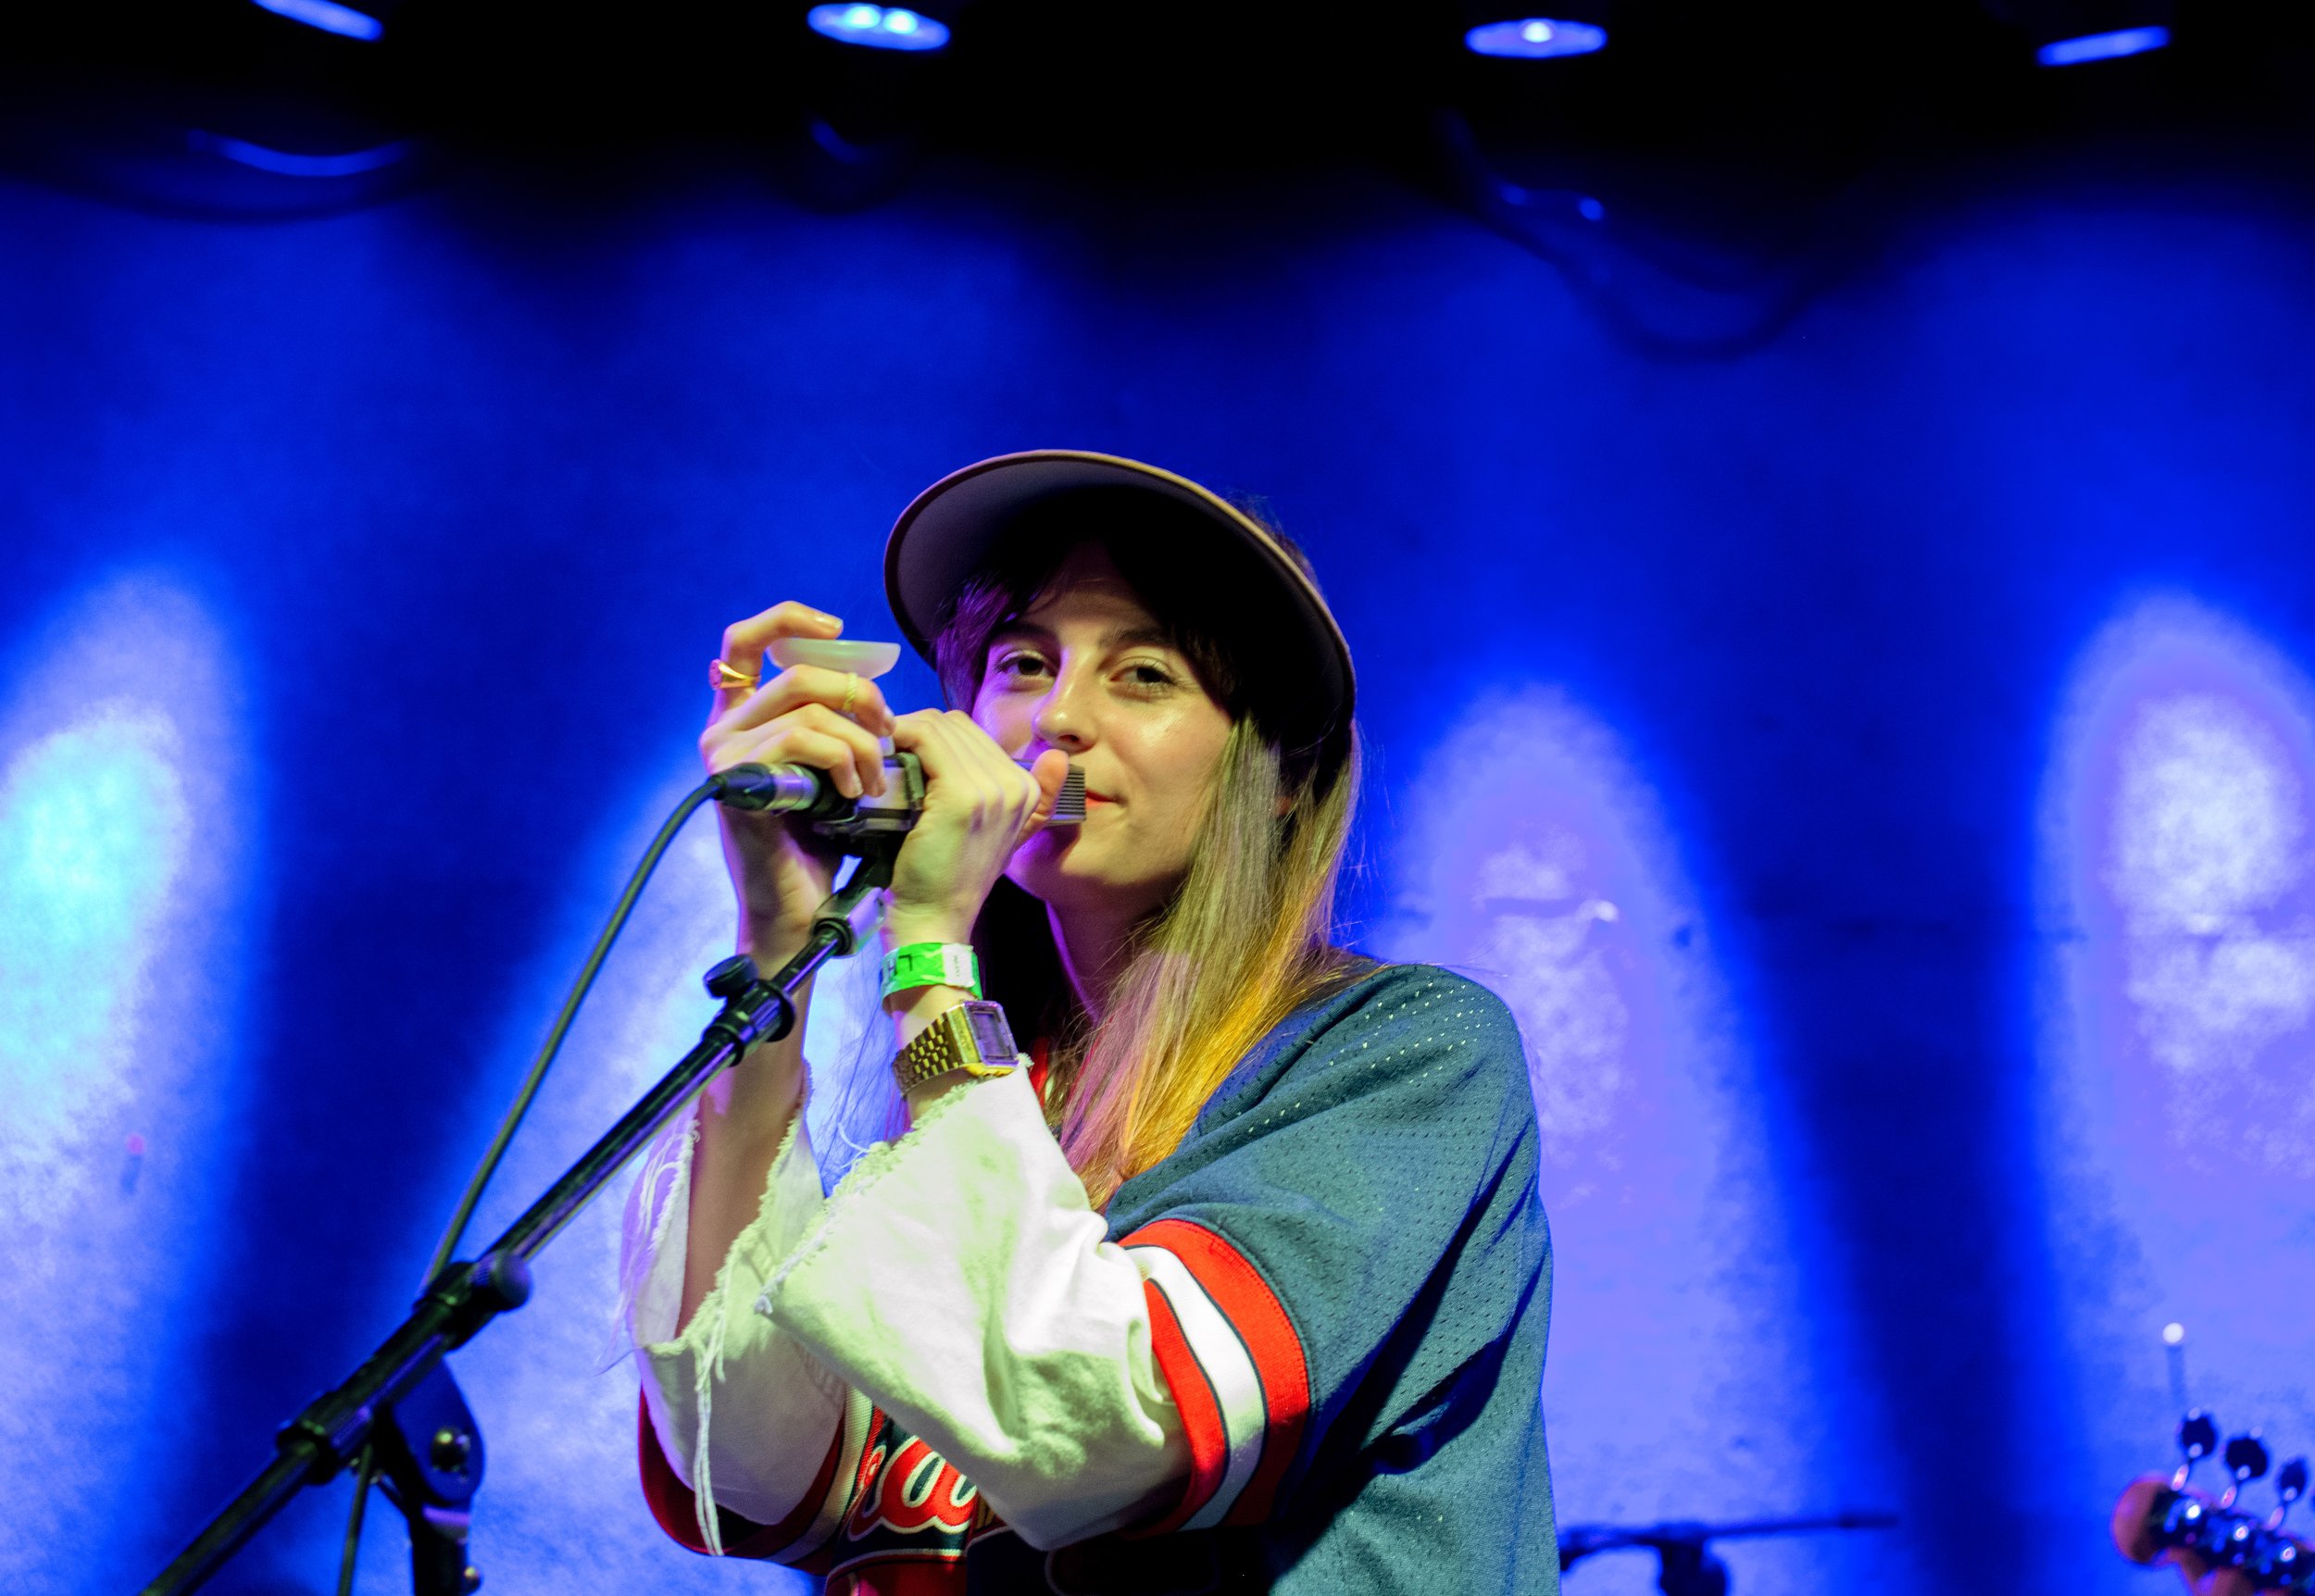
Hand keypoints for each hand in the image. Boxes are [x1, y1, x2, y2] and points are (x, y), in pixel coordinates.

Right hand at [701, 602, 896, 959]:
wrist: (802, 910)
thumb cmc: (822, 844)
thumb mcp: (833, 770)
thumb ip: (835, 724)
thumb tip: (873, 689)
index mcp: (744, 719)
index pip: (744, 642)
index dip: (788, 619)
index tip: (837, 626)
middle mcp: (723, 730)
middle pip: (795, 669)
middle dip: (857, 693)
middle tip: (889, 728)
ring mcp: (724, 755)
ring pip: (805, 705)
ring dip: (857, 739)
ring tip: (875, 778)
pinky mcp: (736, 782)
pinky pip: (800, 739)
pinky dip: (840, 759)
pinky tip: (854, 792)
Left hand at [882, 709, 1068, 947]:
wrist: (935, 921)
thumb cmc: (951, 879)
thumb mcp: (1001, 837)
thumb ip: (1034, 799)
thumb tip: (1059, 757)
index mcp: (1027, 789)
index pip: (970, 732)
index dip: (932, 737)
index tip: (903, 755)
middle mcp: (1015, 785)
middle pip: (953, 724)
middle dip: (915, 732)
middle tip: (886, 752)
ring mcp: (991, 790)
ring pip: (937, 728)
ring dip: (902, 735)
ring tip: (882, 757)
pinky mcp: (962, 796)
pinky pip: (924, 741)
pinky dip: (898, 742)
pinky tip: (883, 761)